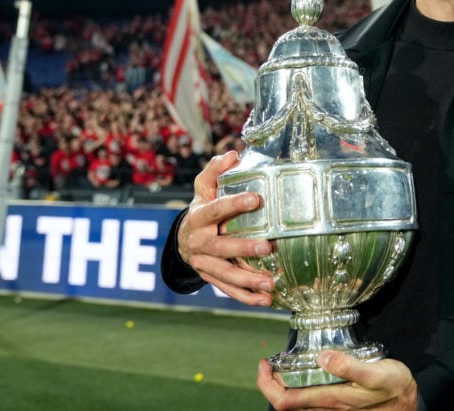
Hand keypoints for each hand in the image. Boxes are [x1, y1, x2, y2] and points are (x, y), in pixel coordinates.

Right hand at [177, 150, 273, 305]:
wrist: (183, 239)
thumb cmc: (203, 208)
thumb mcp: (204, 188)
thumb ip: (215, 171)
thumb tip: (233, 154)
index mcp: (198, 216)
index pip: (216, 209)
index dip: (234, 203)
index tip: (257, 198)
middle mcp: (199, 242)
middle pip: (220, 247)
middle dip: (243, 248)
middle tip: (268, 247)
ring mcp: (203, 263)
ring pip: (225, 274)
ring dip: (248, 280)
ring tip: (270, 283)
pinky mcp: (210, 278)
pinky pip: (228, 290)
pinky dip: (246, 297)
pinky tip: (265, 300)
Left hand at [257, 352, 417, 409]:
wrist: (410, 405)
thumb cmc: (394, 388)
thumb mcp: (376, 374)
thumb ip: (349, 366)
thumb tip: (322, 357)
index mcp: (330, 399)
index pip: (284, 400)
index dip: (267, 384)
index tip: (264, 363)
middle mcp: (326, 408)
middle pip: (286, 402)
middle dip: (271, 383)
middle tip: (270, 362)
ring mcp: (331, 409)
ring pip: (297, 403)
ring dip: (284, 386)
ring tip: (283, 365)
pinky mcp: (338, 405)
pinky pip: (309, 400)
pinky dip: (299, 387)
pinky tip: (306, 373)